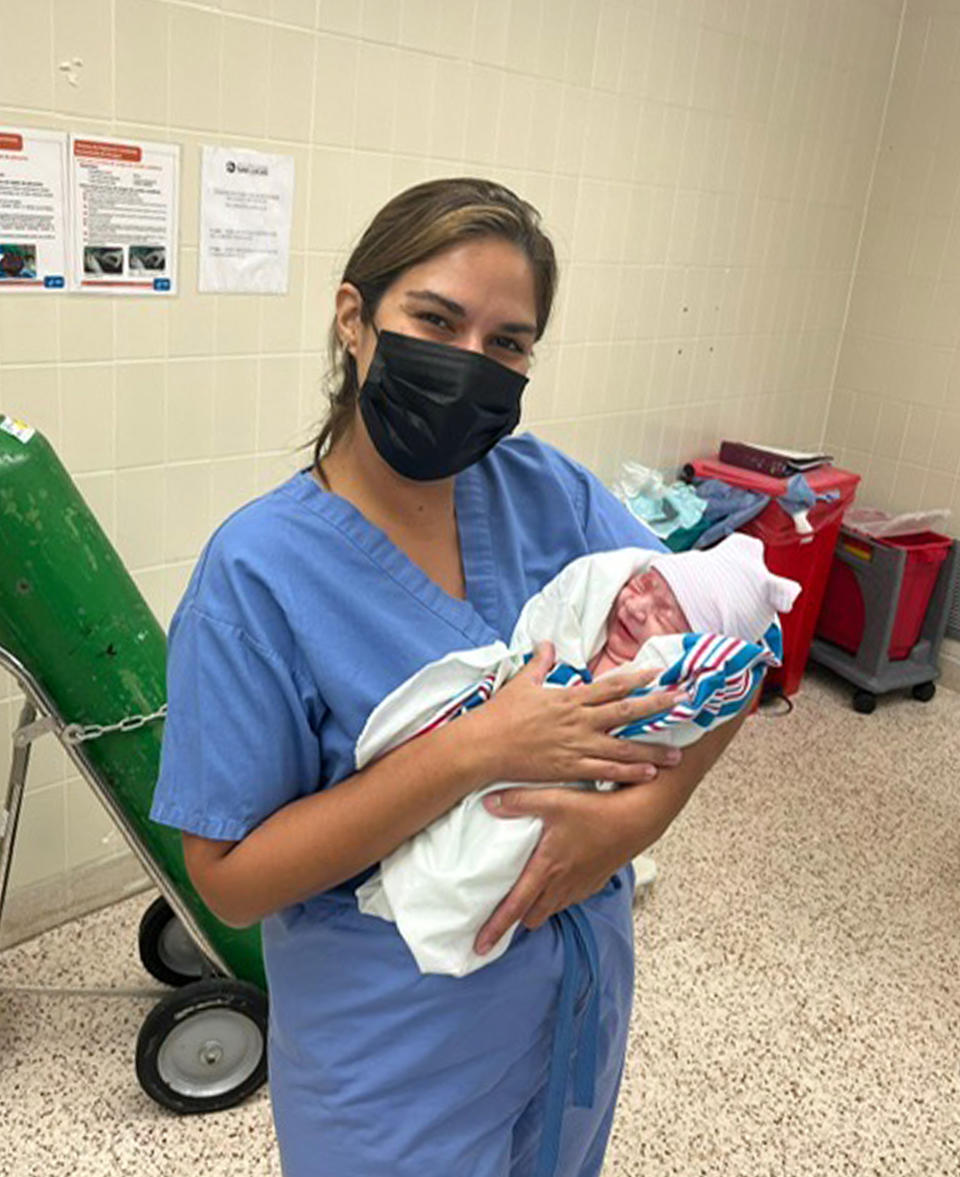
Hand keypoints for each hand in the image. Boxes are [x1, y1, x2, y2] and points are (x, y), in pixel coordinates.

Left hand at [473, 786, 633, 954]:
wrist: (637, 820)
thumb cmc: (597, 811)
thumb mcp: (552, 799)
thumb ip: (517, 801)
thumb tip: (489, 802)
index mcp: (547, 869)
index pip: (514, 907)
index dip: (495, 928)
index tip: (480, 945)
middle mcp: (562, 884)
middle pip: (532, 917)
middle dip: (516, 919)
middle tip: (501, 912)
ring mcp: (580, 887)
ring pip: (551, 910)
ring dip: (537, 908)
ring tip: (527, 895)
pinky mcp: (593, 883)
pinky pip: (569, 900)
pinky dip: (557, 897)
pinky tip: (555, 880)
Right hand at [474, 640, 686, 785]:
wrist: (484, 746)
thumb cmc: (500, 714)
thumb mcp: (521, 682)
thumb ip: (540, 663)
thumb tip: (547, 643)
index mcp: (569, 697)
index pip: (610, 685)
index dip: (636, 678)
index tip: (658, 673)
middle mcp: (579, 720)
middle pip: (626, 712)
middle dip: (656, 706)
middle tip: (683, 703)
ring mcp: (577, 745)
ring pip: (623, 747)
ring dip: (651, 749)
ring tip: (677, 753)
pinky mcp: (570, 768)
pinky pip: (606, 770)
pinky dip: (628, 772)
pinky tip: (648, 773)